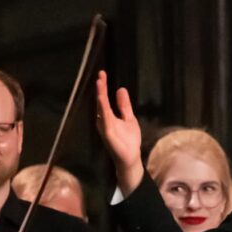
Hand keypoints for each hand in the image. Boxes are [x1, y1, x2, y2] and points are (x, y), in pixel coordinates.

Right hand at [94, 70, 143, 195]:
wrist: (131, 158)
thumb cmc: (128, 140)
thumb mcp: (129, 118)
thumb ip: (124, 105)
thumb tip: (120, 89)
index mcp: (108, 117)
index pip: (104, 99)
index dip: (103, 87)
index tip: (102, 74)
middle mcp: (103, 121)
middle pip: (100, 101)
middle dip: (100, 88)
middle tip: (100, 74)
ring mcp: (105, 127)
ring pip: (101, 109)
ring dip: (100, 96)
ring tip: (100, 83)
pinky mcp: (108, 134)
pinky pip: (105, 119)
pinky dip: (103, 109)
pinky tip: (102, 100)